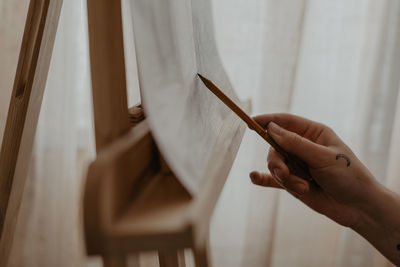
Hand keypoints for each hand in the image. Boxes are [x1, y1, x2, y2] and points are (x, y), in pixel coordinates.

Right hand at [249, 113, 377, 227]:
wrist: (358, 207)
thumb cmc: (348, 176)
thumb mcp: (323, 157)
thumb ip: (295, 144)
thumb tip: (271, 129)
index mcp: (313, 134)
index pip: (286, 122)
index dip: (268, 120)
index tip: (251, 122)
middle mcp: (303, 147)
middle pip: (275, 147)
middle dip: (277, 162)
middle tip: (284, 174)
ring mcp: (297, 165)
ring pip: (276, 166)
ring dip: (285, 178)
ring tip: (302, 187)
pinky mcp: (294, 182)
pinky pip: (273, 180)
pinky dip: (263, 179)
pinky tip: (254, 177)